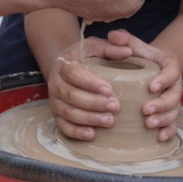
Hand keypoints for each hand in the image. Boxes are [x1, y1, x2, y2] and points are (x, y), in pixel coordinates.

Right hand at [47, 29, 182, 141]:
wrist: (64, 68)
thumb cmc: (84, 57)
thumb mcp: (95, 46)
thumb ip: (110, 48)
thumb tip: (128, 52)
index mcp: (64, 64)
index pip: (74, 74)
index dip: (90, 83)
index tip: (109, 89)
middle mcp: (55, 83)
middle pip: (72, 96)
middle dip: (94, 103)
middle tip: (116, 106)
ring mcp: (54, 101)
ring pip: (68, 112)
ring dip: (89, 118)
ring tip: (109, 121)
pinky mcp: (56, 114)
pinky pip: (63, 126)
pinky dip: (76, 132)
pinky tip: (92, 134)